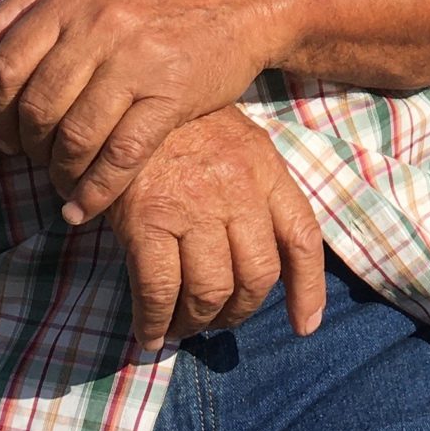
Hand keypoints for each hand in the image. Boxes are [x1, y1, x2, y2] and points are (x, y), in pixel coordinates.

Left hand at [0, 0, 291, 222]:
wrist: (240, 0)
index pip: (7, 65)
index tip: (4, 135)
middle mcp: (102, 25)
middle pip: (37, 107)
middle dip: (27, 146)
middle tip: (34, 160)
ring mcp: (137, 61)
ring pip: (75, 136)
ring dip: (60, 171)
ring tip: (61, 180)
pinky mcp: (171, 96)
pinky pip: (122, 156)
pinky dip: (95, 190)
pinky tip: (81, 208)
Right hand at [104, 106, 326, 353]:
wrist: (122, 98)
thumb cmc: (180, 126)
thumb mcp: (235, 143)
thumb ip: (254, 191)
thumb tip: (263, 257)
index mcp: (265, 167)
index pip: (302, 236)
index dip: (307, 289)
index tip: (304, 325)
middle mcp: (237, 187)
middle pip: (257, 275)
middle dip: (239, 311)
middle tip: (217, 320)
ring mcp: (193, 204)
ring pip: (211, 291)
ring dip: (197, 322)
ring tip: (182, 327)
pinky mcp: (147, 218)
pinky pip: (159, 289)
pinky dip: (155, 321)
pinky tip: (149, 332)